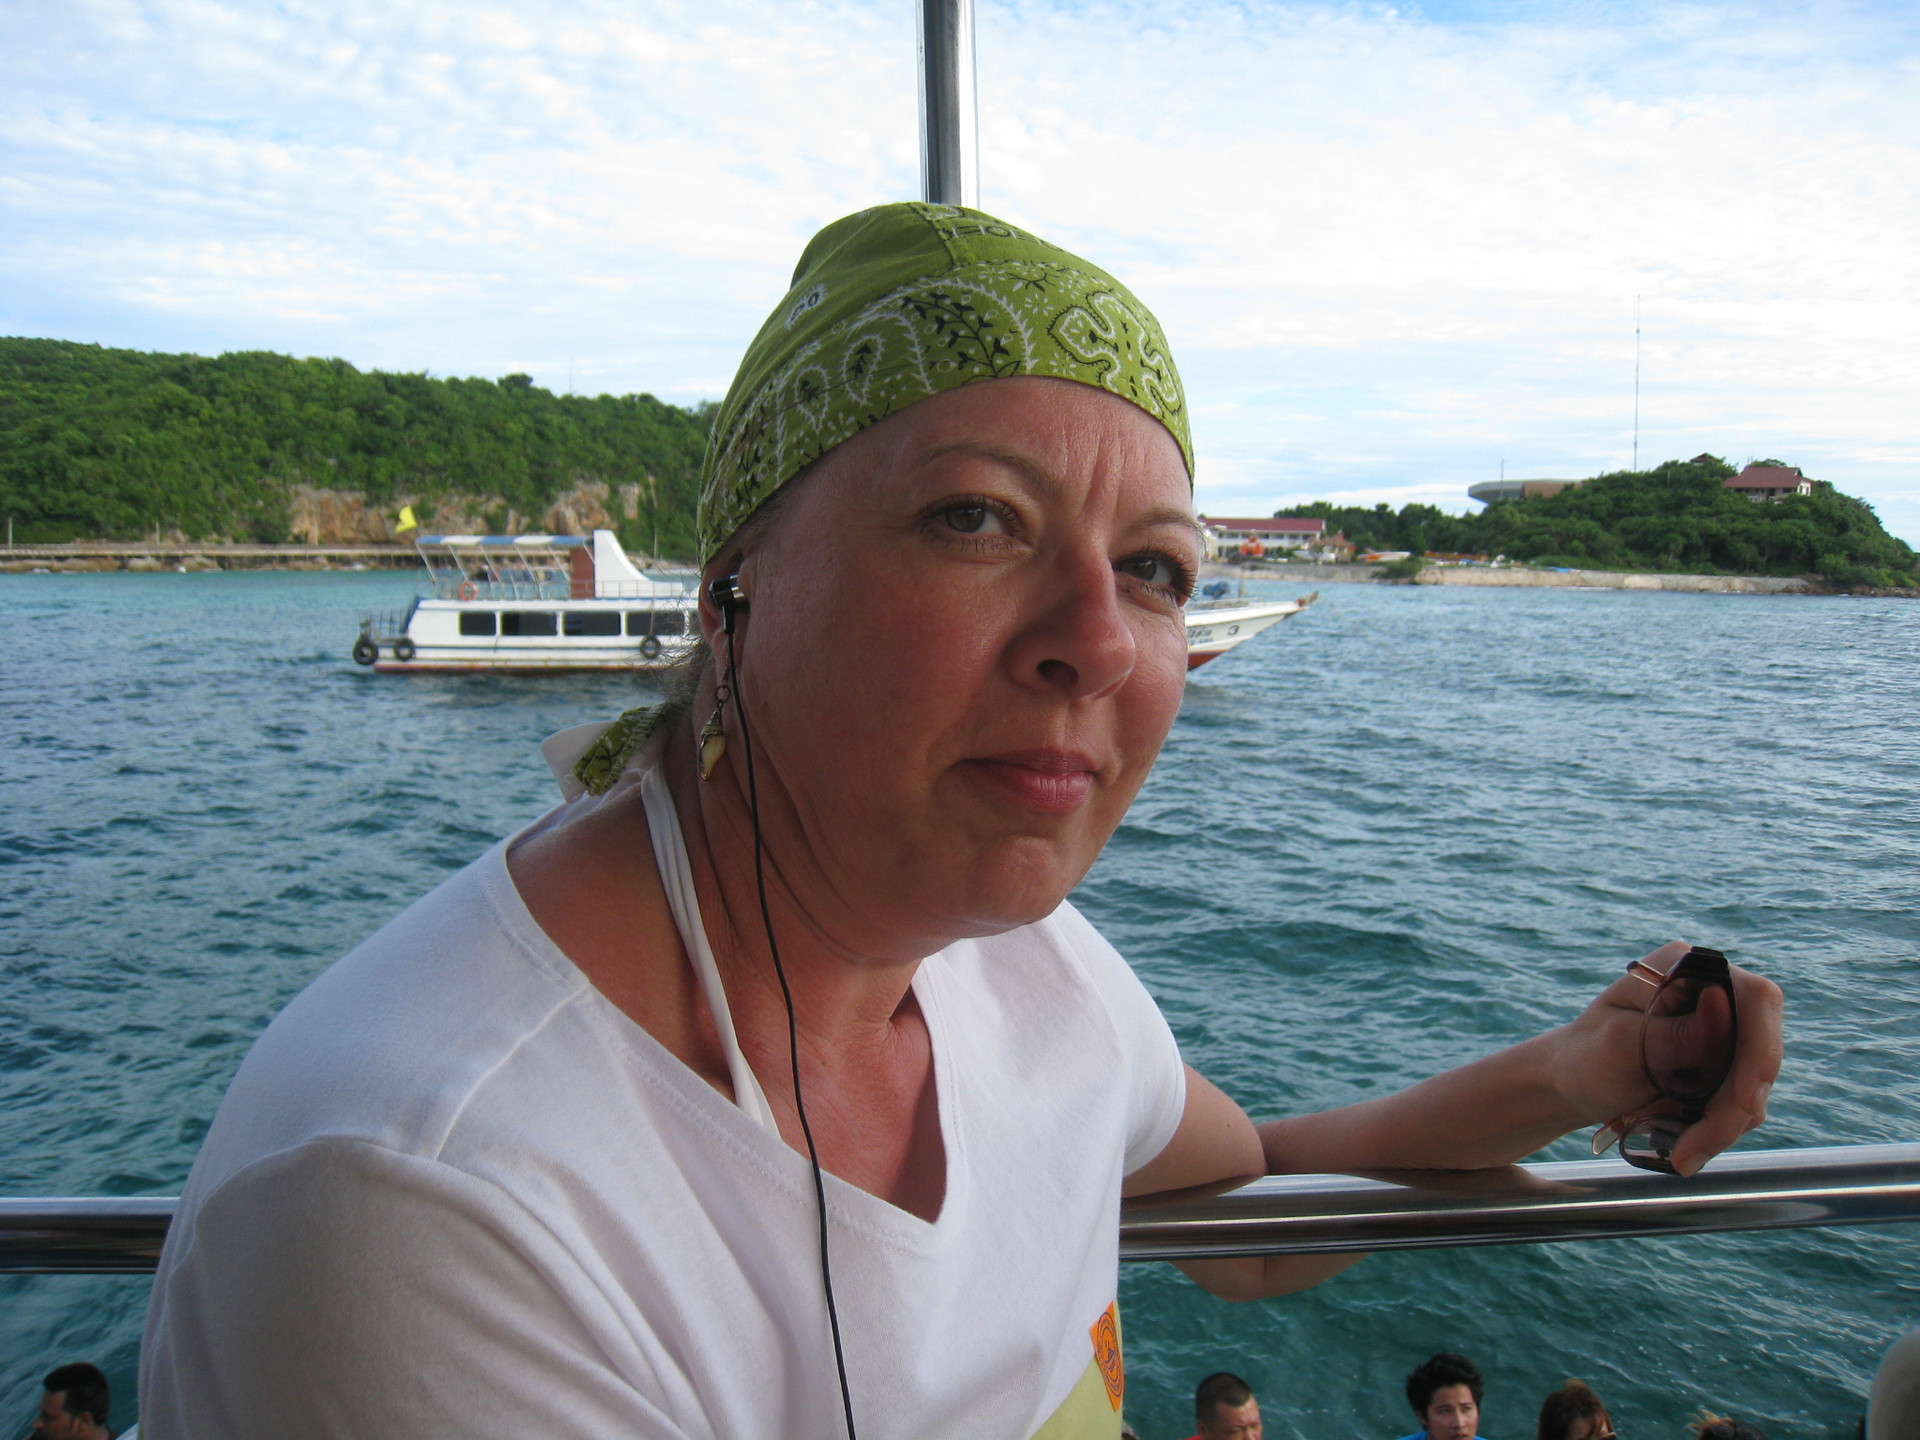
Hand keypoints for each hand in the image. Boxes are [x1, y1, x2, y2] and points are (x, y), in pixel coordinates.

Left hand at [1548, 941, 1783, 1175]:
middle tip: (1693, 1150)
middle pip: (1761, 1050)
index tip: (1743, 1101)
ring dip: (1724, 1127)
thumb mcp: (1621, 1044)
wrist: (1571, 1085)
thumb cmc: (1585, 1056)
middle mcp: (1716, 994)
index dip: (1761, 1048)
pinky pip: (1742, 1105)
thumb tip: (1723, 1004)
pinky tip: (1686, 1148)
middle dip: (1735, 1108)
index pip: (1755, 998)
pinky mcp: (1725, 1068)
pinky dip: (1718, 1131)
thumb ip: (1677, 1032)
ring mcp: (1725, 1033)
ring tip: (1681, 1155)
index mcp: (1687, 968)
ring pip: (1755, 1086)